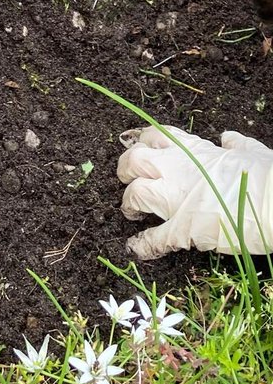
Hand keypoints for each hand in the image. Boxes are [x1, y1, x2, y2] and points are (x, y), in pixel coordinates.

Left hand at [118, 126, 272, 257]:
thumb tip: (229, 138)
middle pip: (134, 160)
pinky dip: (143, 245)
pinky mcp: (182, 229)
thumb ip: (236, 144)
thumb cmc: (266, 176)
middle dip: (125, 168)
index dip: (143, 142)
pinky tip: (136, 247)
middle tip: (126, 178)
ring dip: (128, 203)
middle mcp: (177, 169)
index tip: (140, 148)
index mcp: (193, 150)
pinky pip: (154, 238)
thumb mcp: (251, 151)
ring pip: (134, 193)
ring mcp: (177, 199)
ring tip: (131, 211)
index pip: (155, 136)